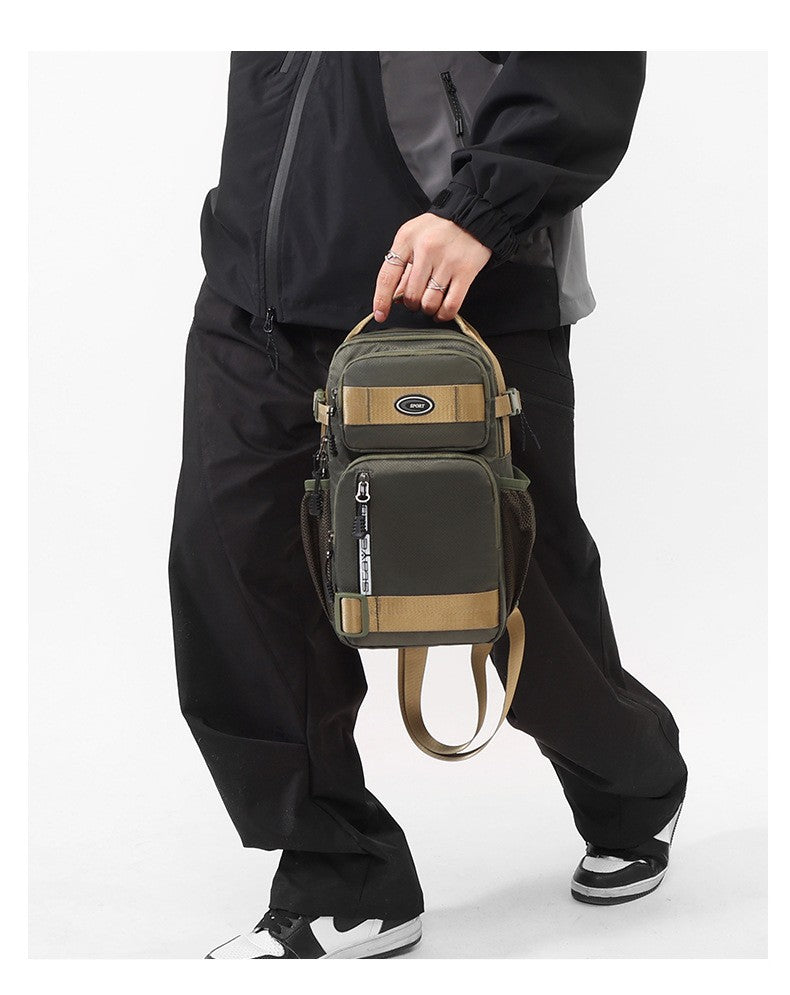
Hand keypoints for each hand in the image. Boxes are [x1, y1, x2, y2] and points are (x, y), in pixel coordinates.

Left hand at [373, 214, 491, 322]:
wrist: (473, 214)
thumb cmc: (439, 228)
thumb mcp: (413, 236)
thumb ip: (402, 264)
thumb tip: (395, 297)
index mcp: (407, 239)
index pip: (388, 276)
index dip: (381, 299)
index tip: (380, 314)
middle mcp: (426, 249)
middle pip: (410, 295)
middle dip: (412, 303)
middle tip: (417, 298)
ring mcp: (447, 261)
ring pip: (429, 303)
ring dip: (428, 309)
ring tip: (430, 302)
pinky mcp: (466, 271)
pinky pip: (450, 305)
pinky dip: (443, 314)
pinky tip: (441, 312)